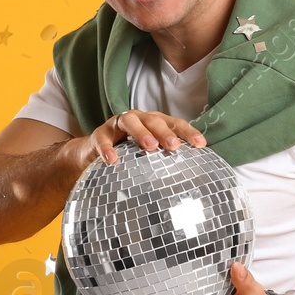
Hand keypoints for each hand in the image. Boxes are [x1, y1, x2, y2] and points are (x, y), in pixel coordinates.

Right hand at [84, 109, 206, 166]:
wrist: (94, 153)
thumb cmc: (128, 152)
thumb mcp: (148, 153)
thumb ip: (166, 158)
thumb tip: (191, 176)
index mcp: (154, 122)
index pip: (174, 123)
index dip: (187, 132)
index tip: (200, 144)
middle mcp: (138, 118)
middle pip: (154, 120)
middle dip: (165, 132)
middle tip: (174, 146)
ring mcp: (117, 124)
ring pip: (130, 122)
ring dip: (141, 133)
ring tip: (150, 147)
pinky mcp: (100, 134)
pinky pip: (103, 139)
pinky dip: (107, 148)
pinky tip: (112, 160)